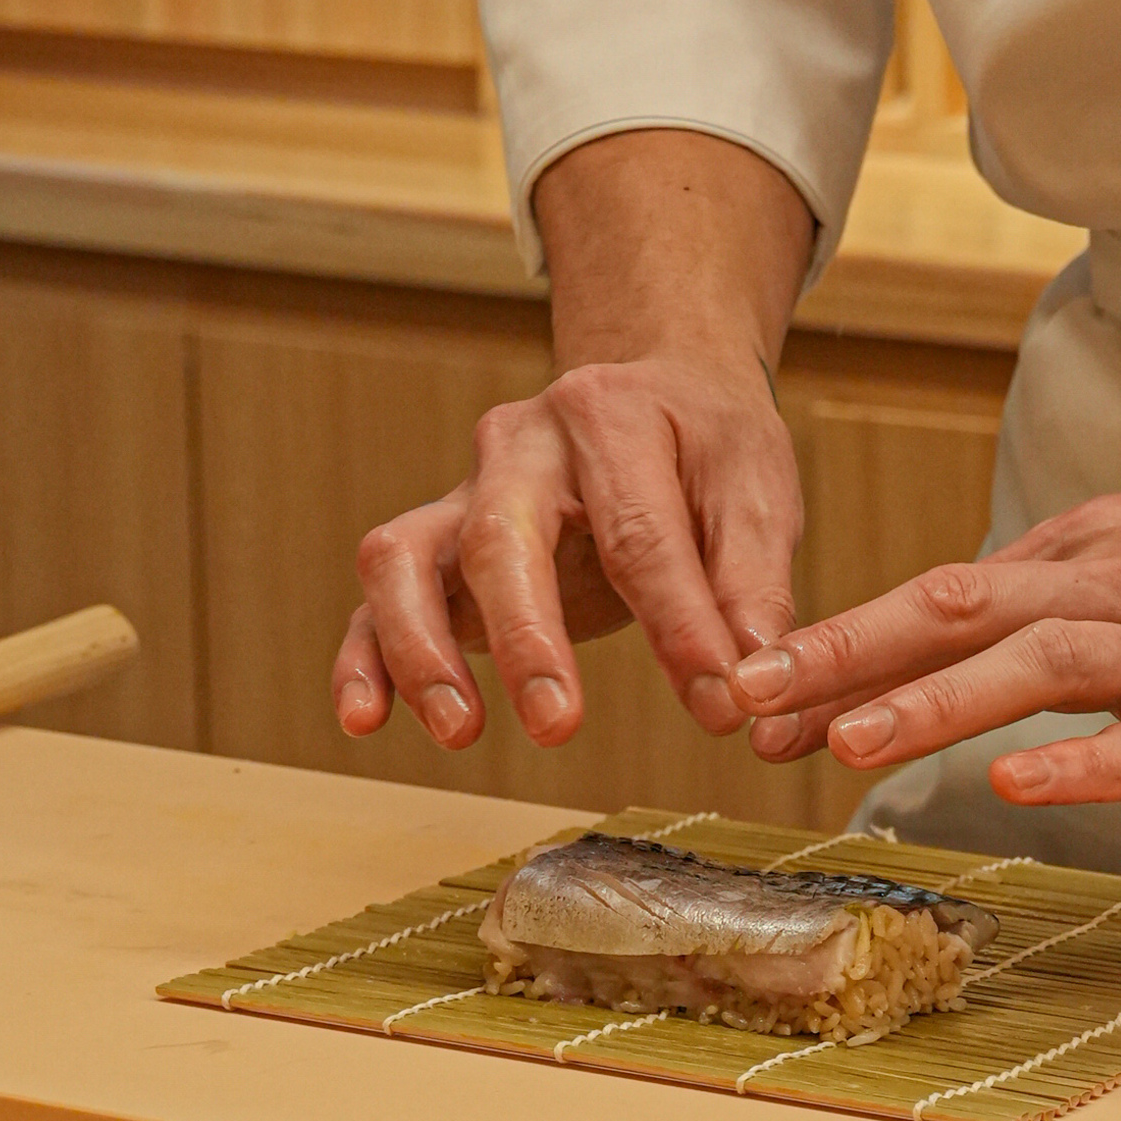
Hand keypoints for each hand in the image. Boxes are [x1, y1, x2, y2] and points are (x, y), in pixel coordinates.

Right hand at [334, 355, 800, 748]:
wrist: (658, 391)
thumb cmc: (707, 447)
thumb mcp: (756, 493)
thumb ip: (752, 587)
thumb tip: (749, 682)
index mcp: (609, 416)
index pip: (638, 533)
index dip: (677, 625)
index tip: (719, 702)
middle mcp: (519, 445)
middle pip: (498, 536)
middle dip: (525, 638)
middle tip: (558, 725)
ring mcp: (463, 493)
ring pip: (403, 558)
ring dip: (420, 648)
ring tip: (460, 730)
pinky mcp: (437, 546)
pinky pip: (377, 597)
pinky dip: (365, 658)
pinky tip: (365, 719)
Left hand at [727, 480, 1120, 805]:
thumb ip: (1063, 576)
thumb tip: (967, 603)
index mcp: (1094, 555)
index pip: (945, 596)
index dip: (843, 639)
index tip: (755, 682)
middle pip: (964, 611)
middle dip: (847, 654)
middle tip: (751, 698)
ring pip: (1045, 665)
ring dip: (938, 701)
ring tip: (848, 739)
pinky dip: (1081, 761)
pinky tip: (1011, 784)